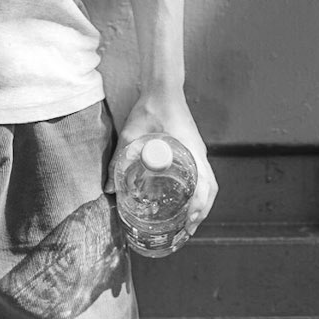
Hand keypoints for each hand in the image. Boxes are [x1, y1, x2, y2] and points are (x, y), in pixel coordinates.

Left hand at [112, 88, 217, 244]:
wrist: (163, 88)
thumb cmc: (151, 108)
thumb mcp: (131, 134)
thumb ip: (119, 160)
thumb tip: (108, 189)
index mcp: (190, 150)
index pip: (204, 184)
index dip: (199, 206)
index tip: (189, 222)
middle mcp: (199, 153)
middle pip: (210, 189)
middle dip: (202, 211)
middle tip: (187, 230)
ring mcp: (199, 151)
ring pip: (209, 183)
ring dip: (203, 203)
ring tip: (189, 221)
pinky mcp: (194, 149)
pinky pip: (203, 174)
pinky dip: (200, 191)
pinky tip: (187, 200)